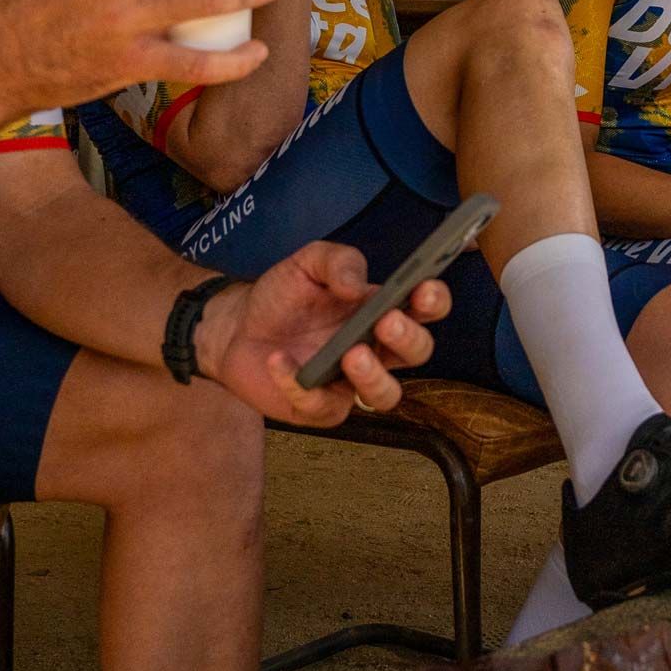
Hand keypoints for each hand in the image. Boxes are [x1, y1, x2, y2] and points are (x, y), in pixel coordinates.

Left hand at [193, 241, 447, 424]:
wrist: (236, 326)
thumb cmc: (281, 296)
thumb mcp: (307, 263)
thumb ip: (337, 262)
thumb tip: (358, 285)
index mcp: (381, 310)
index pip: (424, 309)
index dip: (433, 301)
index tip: (424, 289)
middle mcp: (375, 349)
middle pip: (417, 353)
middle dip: (409, 338)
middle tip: (386, 322)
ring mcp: (351, 383)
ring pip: (385, 395)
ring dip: (374, 377)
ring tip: (350, 355)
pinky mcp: (320, 408)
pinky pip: (322, 407)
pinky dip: (300, 385)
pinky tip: (279, 361)